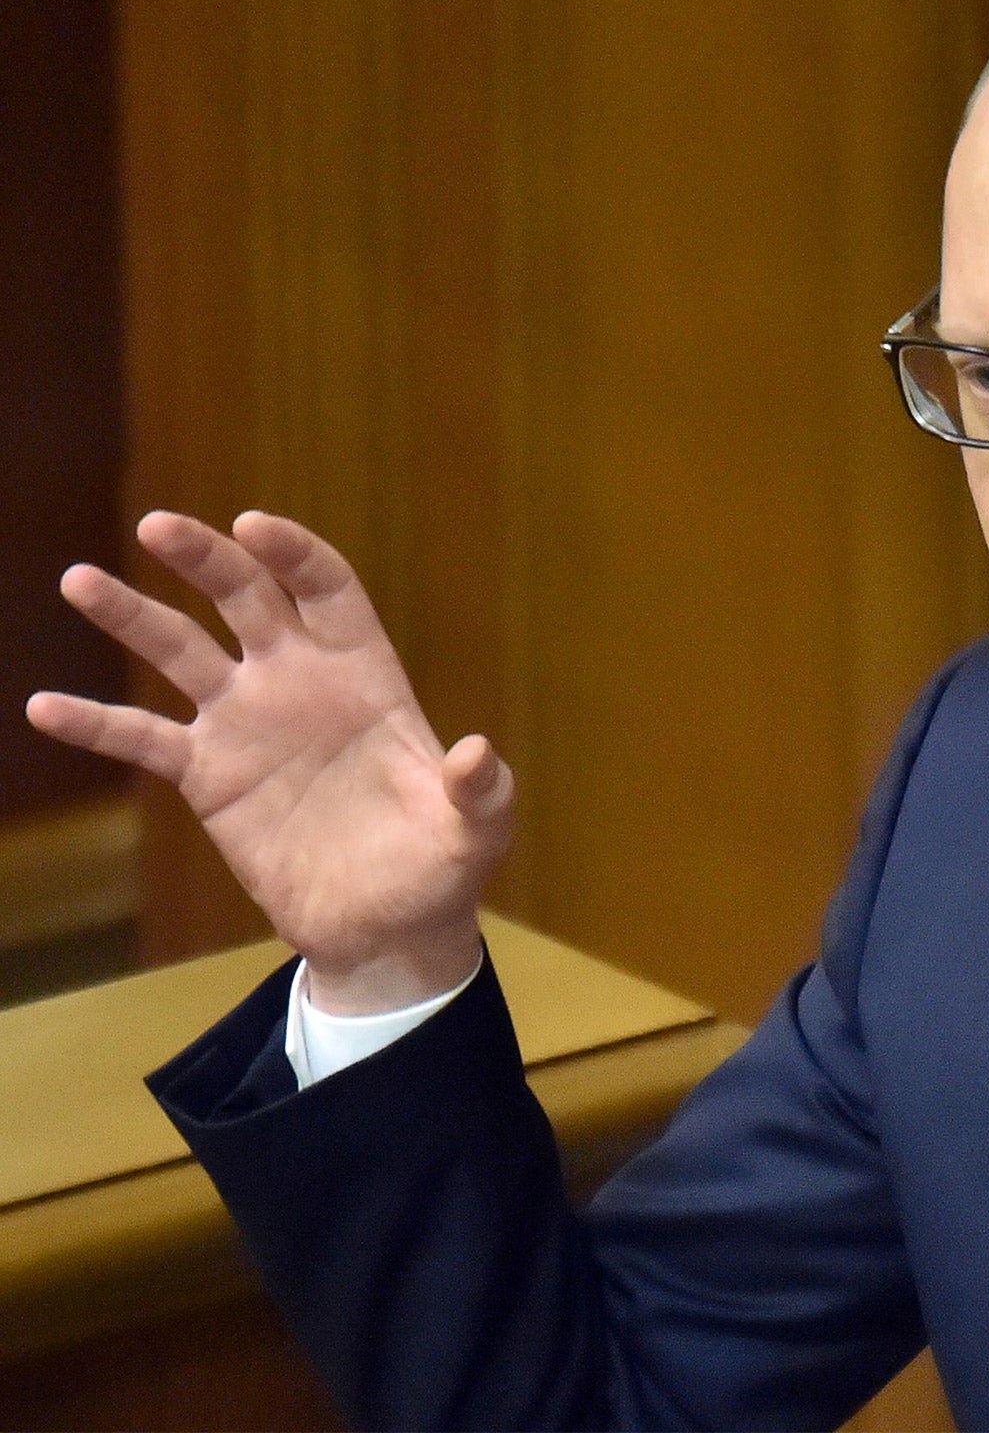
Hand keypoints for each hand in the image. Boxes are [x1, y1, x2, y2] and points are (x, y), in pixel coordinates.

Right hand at [26, 511, 511, 1012]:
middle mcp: (300, 682)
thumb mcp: (476, 831)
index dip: (294, 554)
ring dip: (131, 614)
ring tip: (79, 580)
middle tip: (160, 526)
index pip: (327, 590)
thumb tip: (475, 753)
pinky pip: (144, 739)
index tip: (254, 526)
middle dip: (207, 559)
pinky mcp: (209, 776)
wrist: (385, 927)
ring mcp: (248, 724)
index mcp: (367, 675)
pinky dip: (96, 723)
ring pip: (180, 652)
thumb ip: (480, 790)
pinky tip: (44, 706)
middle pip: (247, 598)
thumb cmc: (441, 868)